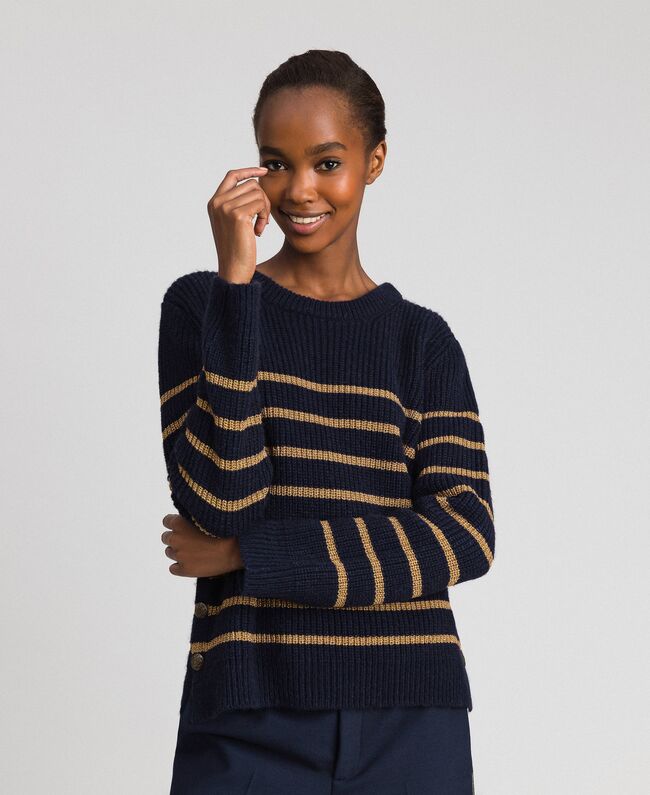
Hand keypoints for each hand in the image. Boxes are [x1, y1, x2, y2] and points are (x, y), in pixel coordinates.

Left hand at [161, 513, 243, 577]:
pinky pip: (173, 568)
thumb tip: (185, 519)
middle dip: (176, 538)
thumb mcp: (207, 517)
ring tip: (195, 551)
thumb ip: (192, 518)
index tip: (185, 526)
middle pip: (166, 537)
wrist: (237, 550)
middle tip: (191, 540)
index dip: (177, 524)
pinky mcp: (184, 570)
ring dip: (179, 551)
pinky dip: (180, 566)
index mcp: (179, 523)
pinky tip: (193, 563)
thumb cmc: (226, 530)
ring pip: (169, 552)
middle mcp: (176, 538)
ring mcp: (179, 555)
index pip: (167, 521)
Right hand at [207, 166, 270, 283]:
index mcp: (214, 203)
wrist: (233, 270)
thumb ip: (238, 204)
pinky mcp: (237, 215)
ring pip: (258, 193)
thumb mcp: (233, 223)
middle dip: (262, 199)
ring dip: (265, 210)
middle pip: (250, 184)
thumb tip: (256, 184)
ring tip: (260, 227)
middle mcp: (217, 202)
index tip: (264, 171)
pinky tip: (259, 232)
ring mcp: (225, 207)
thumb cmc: (237, 249)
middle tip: (262, 220)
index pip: (232, 176)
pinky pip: (260, 203)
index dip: (249, 171)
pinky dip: (265, 217)